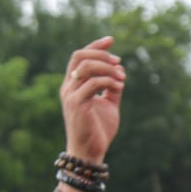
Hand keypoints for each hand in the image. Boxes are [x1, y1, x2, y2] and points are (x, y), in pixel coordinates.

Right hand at [62, 36, 126, 162]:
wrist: (90, 152)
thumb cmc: (98, 131)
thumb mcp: (109, 105)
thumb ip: (112, 88)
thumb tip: (120, 72)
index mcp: (73, 85)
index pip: (80, 56)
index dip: (95, 45)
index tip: (111, 39)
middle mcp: (68, 87)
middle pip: (80, 56)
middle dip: (101, 54)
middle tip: (119, 62)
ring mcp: (70, 95)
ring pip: (86, 67)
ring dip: (108, 68)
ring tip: (122, 77)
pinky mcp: (76, 104)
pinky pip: (92, 83)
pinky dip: (108, 80)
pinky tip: (119, 85)